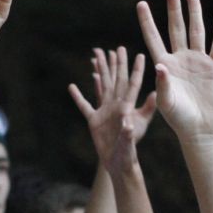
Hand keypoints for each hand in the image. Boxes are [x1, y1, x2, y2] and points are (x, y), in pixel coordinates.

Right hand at [68, 47, 157, 174]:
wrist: (118, 163)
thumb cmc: (128, 152)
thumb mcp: (131, 140)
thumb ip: (129, 131)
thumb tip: (128, 124)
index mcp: (126, 108)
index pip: (132, 85)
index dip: (136, 71)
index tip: (140, 55)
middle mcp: (116, 106)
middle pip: (116, 81)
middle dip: (117, 64)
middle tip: (118, 48)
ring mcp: (104, 112)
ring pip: (101, 87)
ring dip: (99, 72)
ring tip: (96, 57)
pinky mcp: (94, 121)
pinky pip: (84, 106)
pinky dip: (78, 97)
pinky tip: (71, 86)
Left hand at [137, 0, 212, 143]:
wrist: (200, 128)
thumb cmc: (178, 118)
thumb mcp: (166, 103)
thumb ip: (162, 85)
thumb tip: (160, 66)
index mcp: (164, 66)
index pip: (153, 39)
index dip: (147, 22)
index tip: (141, 4)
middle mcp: (180, 60)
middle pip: (176, 29)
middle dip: (174, 11)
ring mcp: (198, 62)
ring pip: (196, 32)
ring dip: (194, 14)